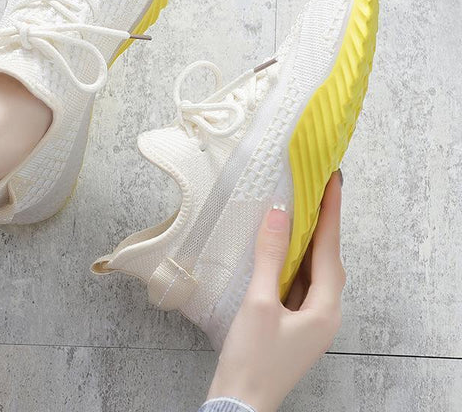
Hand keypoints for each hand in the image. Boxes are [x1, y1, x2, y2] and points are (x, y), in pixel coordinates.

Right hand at [207, 172, 345, 411]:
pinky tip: (282, 248)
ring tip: (301, 210)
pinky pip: (299, 283)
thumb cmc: (251, 359)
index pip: (330, 249)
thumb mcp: (259, 303)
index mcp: (325, 309)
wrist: (239, 404)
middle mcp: (325, 313)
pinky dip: (293, 262)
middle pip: (326, 259)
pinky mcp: (295, 323)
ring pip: (313, 271)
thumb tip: (279, 214)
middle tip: (317, 189)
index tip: (333, 181)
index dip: (331, 212)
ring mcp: (311, 320)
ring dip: (307, 241)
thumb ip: (271, 257)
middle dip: (322, 223)